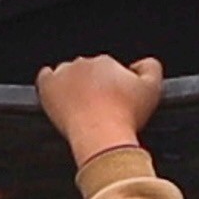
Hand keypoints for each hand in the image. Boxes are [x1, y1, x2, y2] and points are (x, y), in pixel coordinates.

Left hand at [34, 54, 164, 161]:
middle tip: (97, 108)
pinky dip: (50, 82)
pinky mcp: (48, 88)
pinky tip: (55, 91)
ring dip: (72, 85)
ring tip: (79, 106)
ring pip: (66, 74)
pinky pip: (45, 77)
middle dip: (92, 85)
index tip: (113, 101)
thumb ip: (151, 67)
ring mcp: (63, 75)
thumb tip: (140, 64)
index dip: (111, 85)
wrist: (101, 136)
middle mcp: (83, 63)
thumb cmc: (126, 116)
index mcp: (106, 62)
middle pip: (86, 71)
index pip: (106, 69)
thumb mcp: (153, 88)